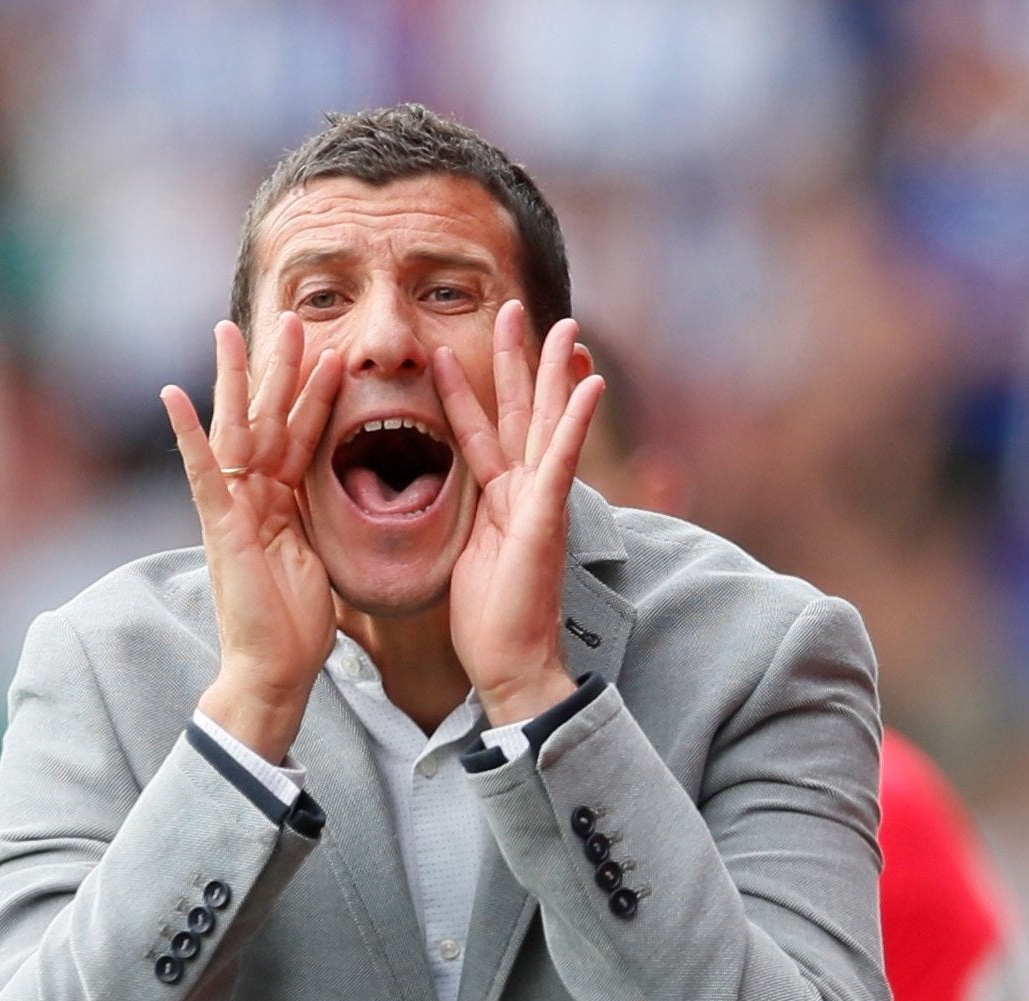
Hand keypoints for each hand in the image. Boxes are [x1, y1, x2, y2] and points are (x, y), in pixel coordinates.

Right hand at [162, 313, 341, 761]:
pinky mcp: (220, 529)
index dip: (314, 394)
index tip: (328, 352)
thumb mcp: (319, 557)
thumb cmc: (297, 625)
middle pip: (266, 419)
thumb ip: (317, 519)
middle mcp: (252, 498)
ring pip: (236, 432)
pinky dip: (188, 436)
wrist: (276, 671)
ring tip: (233, 331)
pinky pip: (203, 475)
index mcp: (278, 502)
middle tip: (290, 317)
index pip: (298, 435)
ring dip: (238, 381)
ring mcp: (232, 510)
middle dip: (279, 369)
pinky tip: (172, 396)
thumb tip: (341, 497)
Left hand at [438, 301, 604, 725]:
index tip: (457, 350)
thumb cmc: (487, 621)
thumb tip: (435, 511)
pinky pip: (561, 463)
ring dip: (554, 374)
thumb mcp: (460, 557)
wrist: (509, 664)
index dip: (469, 390)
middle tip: (516, 308)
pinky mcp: (546, 520)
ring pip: (547, 424)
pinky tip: (592, 385)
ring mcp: (539, 503)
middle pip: (520, 412)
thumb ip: (457, 524)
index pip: (482, 431)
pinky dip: (576, 423)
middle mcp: (523, 492)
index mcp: (498, 499)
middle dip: (518, 360)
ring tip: (564, 327)